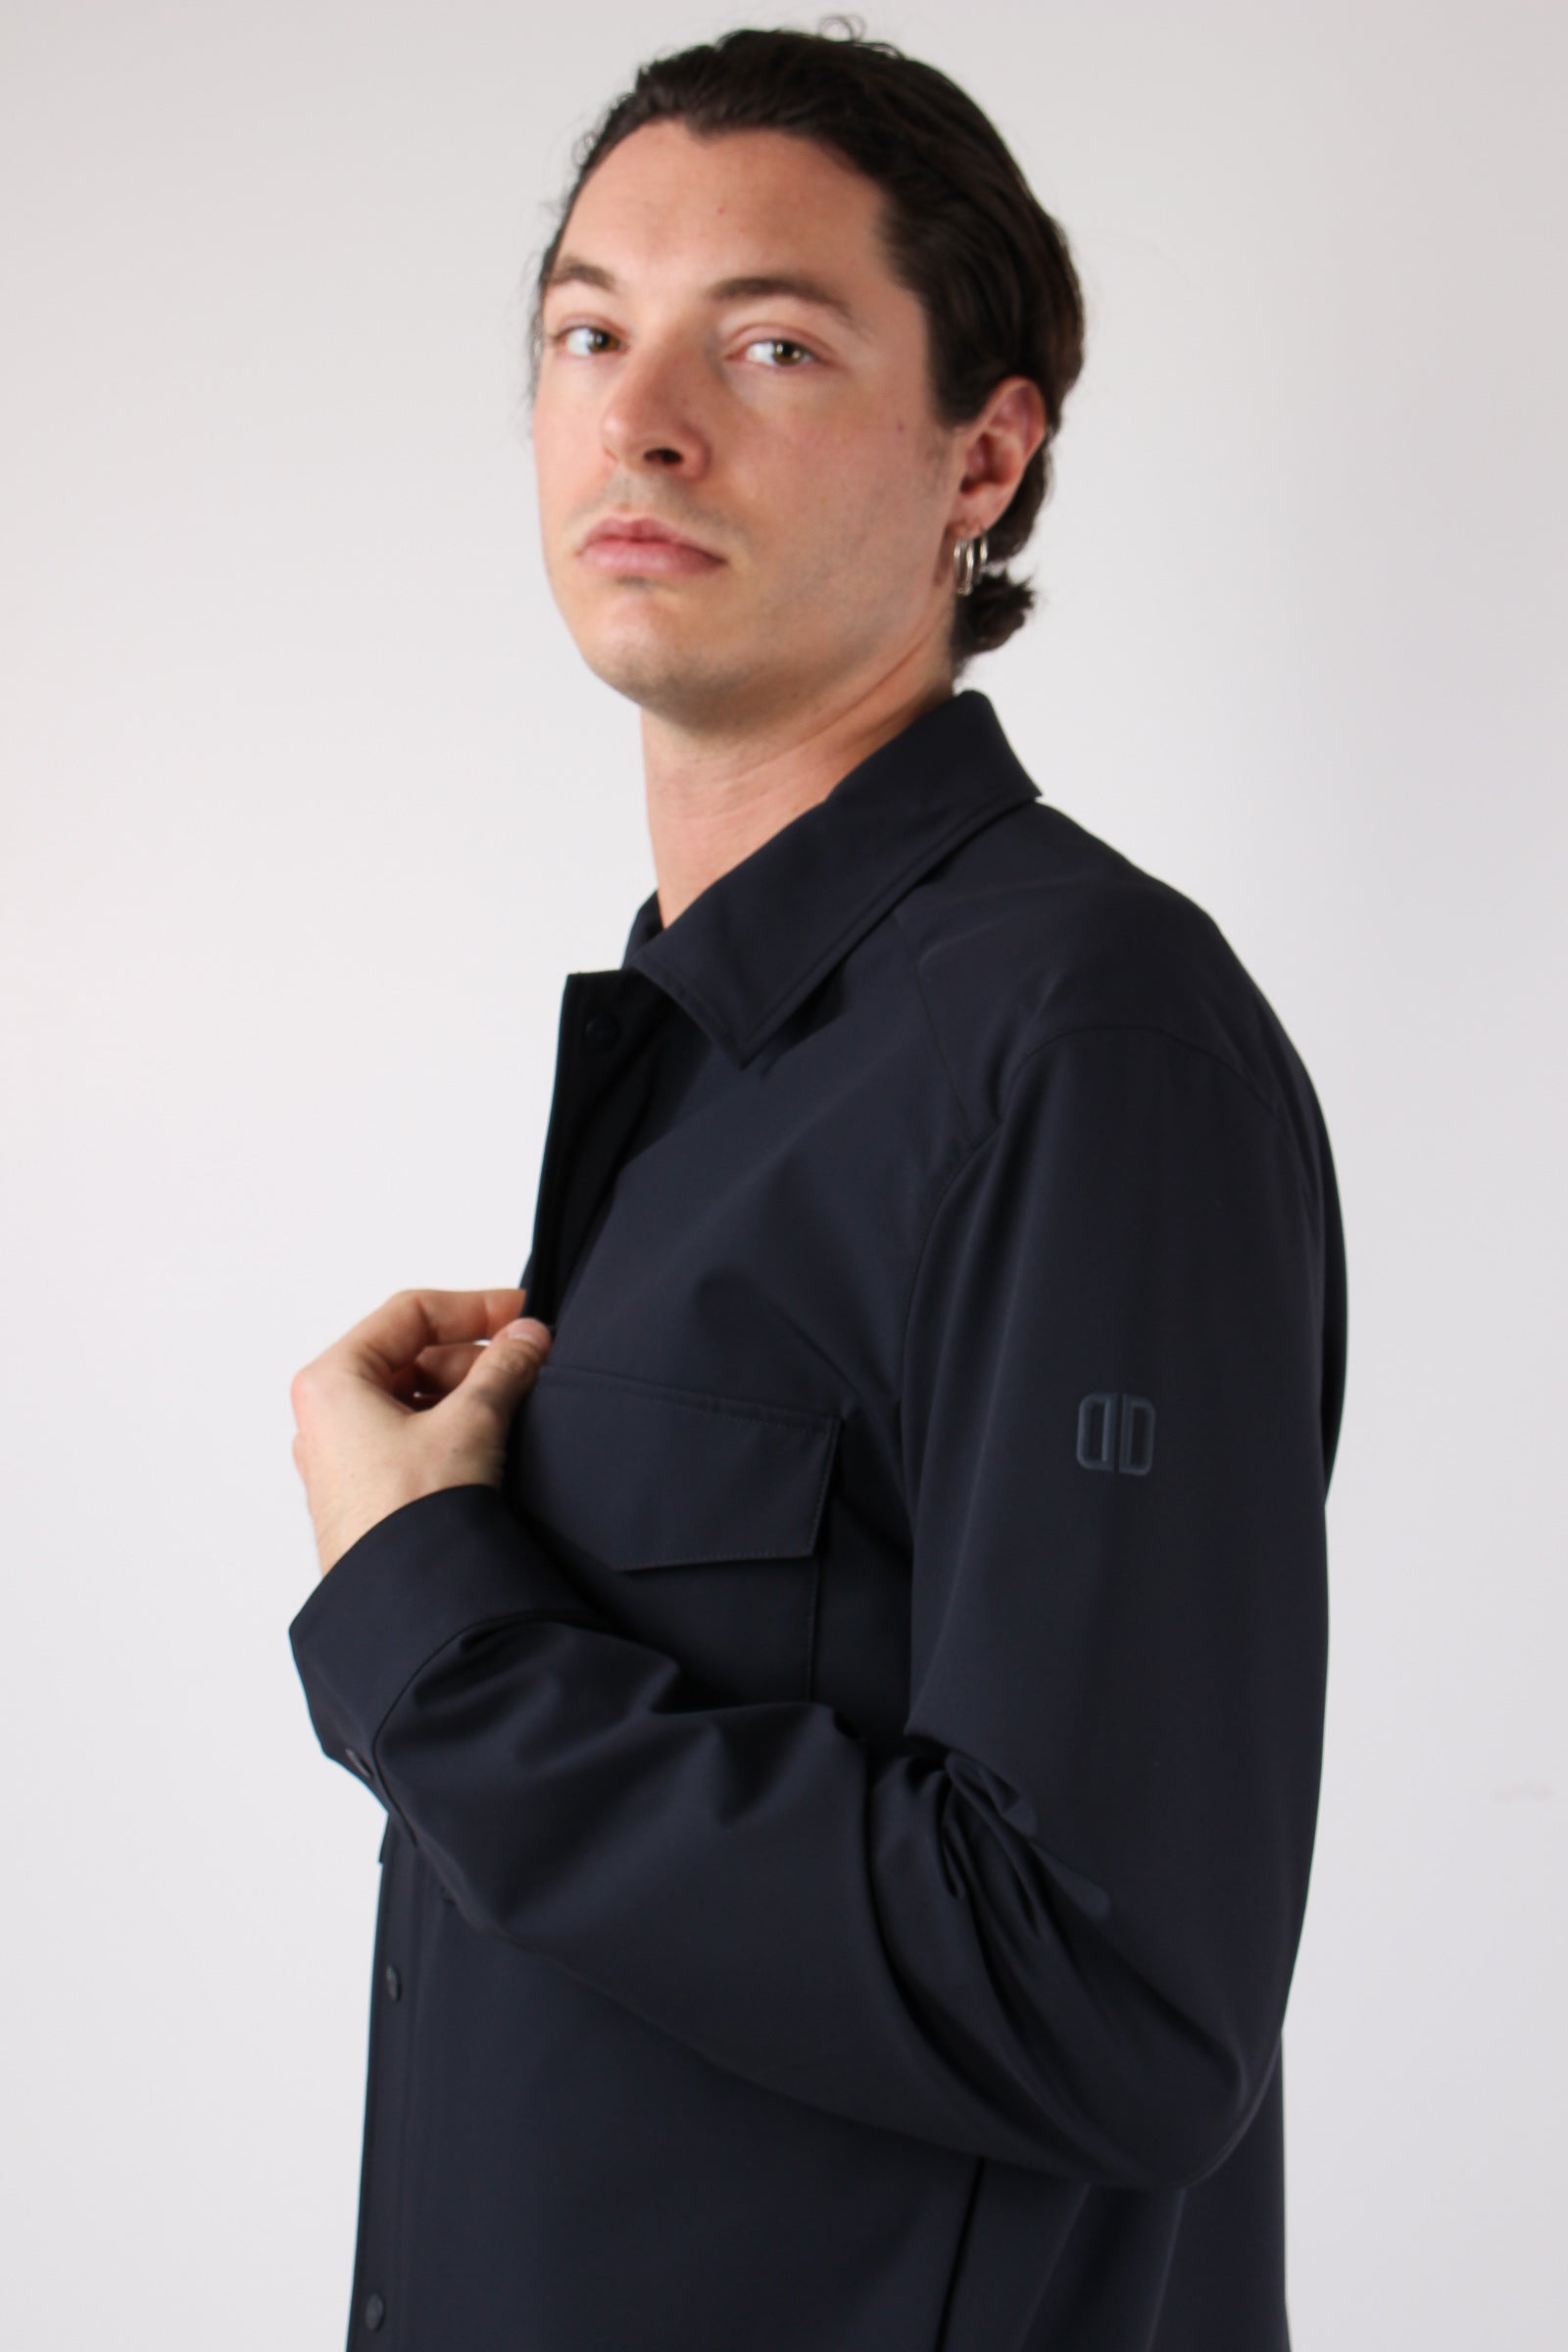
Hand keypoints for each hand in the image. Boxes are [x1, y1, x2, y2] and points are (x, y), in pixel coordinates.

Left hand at [290, 1288, 552, 1576]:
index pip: (409, 1314)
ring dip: (467, 1392)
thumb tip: (529, 1337)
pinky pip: (411, 1435)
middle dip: (474, 1356)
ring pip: (414, 1396)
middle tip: (528, 1362)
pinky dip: (453, 1426)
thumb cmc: (408, 1518)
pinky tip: (492, 1438)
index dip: (472, 1308)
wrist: (401, 1606)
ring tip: (515, 1403)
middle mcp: (328, 1414)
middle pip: (411, 1353)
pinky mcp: (367, 1489)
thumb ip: (504, 1368)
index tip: (521, 1314)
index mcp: (332, 1381)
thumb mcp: (468, 1423)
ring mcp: (345, 1455)